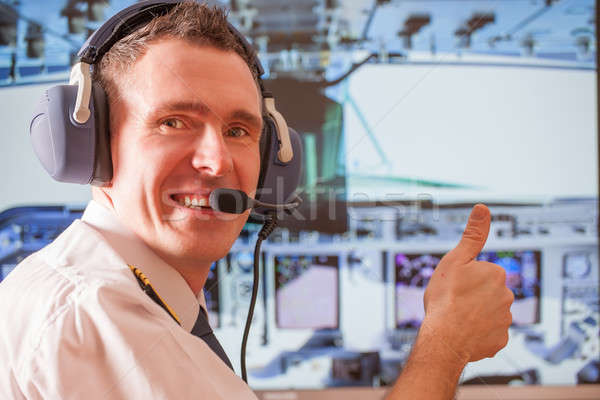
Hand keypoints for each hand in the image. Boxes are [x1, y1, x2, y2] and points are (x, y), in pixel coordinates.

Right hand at [423, 204, 513, 362]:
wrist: (445, 338)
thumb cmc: (446, 299)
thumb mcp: (455, 260)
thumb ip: (472, 235)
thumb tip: (482, 209)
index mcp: (495, 274)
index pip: (482, 272)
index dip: (466, 278)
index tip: (455, 285)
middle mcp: (506, 296)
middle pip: (487, 292)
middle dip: (474, 295)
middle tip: (455, 301)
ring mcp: (504, 320)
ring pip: (489, 313)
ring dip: (476, 314)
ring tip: (457, 318)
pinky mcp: (500, 340)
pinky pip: (489, 332)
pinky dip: (478, 332)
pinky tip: (465, 332)